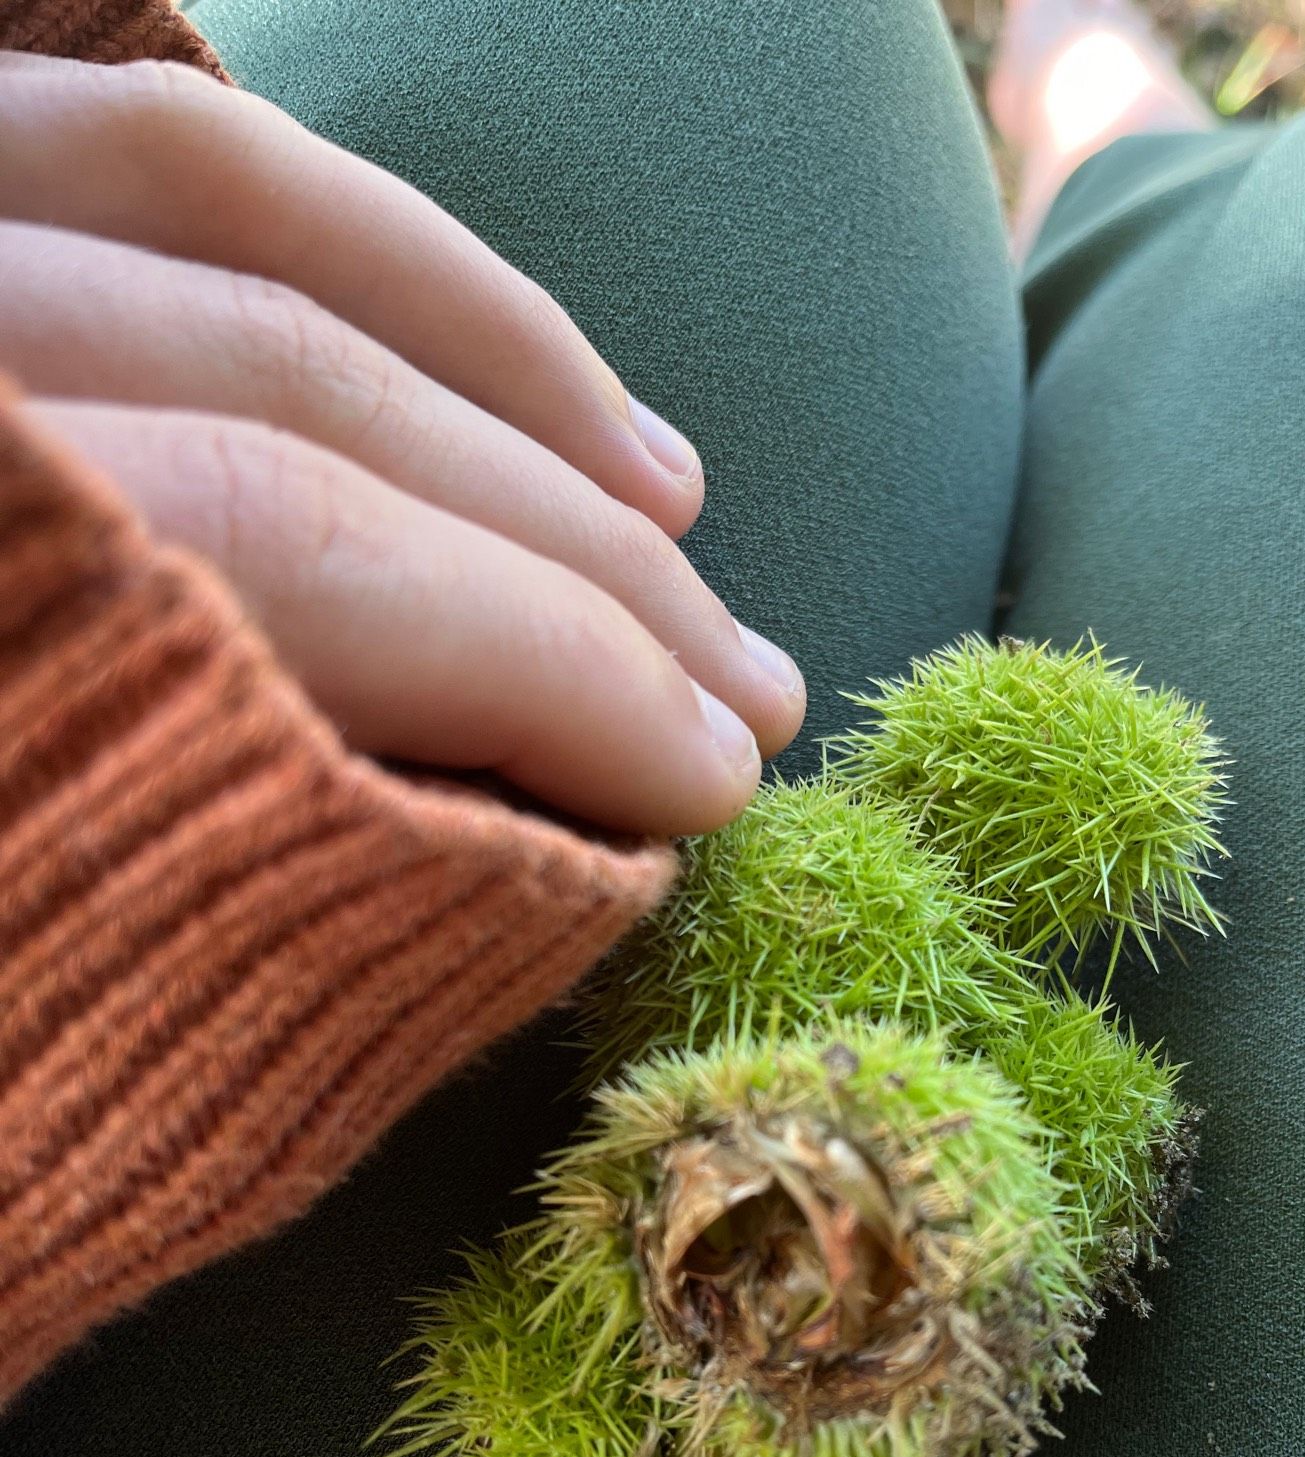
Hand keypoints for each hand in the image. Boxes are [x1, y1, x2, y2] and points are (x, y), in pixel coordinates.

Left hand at [0, 53, 803, 832]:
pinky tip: (482, 360)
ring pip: (232, 204)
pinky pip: (146, 152)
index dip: (543, 671)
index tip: (705, 782)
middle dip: (573, 560)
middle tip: (741, 695)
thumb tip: (530, 868)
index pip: (279, 543)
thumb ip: (230, 864)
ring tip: (672, 509)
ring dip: (501, 363)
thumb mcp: (1, 967)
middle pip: (293, 383)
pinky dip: (352, 240)